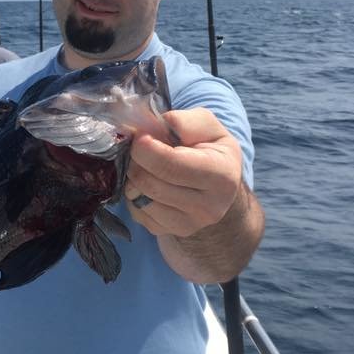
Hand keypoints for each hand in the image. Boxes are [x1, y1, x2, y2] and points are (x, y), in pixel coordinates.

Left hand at [124, 107, 242, 237]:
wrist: (217, 189)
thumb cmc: (210, 151)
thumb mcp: (209, 128)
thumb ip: (188, 122)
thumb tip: (161, 125)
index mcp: (221, 176)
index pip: (171, 165)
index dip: (146, 148)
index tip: (140, 136)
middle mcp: (207, 207)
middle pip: (149, 182)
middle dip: (136, 160)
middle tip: (140, 148)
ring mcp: (187, 225)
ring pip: (138, 197)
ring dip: (132, 176)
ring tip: (145, 164)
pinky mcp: (167, 232)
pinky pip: (135, 210)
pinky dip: (133, 193)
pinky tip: (148, 182)